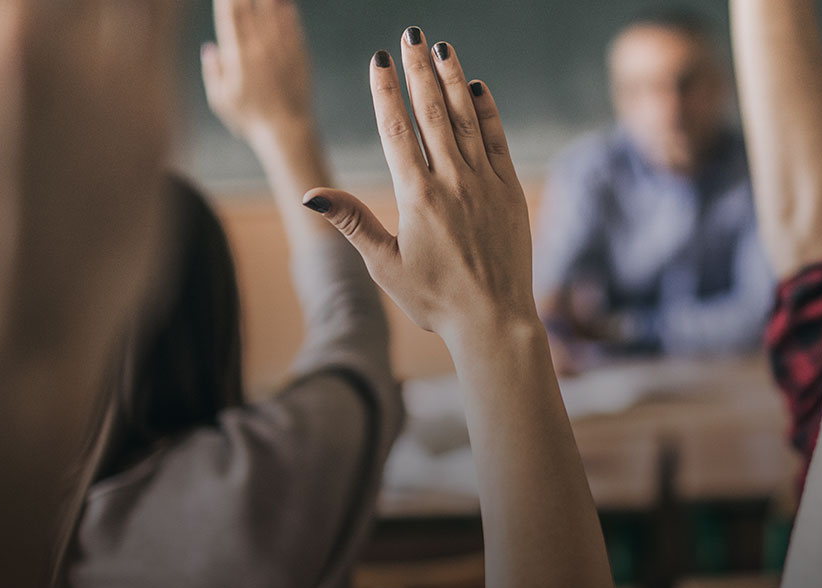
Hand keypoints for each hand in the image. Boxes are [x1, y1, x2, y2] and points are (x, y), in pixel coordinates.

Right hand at [201, 0, 314, 144]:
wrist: (287, 130)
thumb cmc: (250, 119)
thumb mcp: (221, 100)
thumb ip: (213, 72)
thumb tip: (210, 47)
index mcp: (238, 56)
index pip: (230, 17)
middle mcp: (260, 48)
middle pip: (251, 8)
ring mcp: (281, 50)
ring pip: (274, 13)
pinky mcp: (299, 56)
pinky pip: (293, 26)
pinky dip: (288, 11)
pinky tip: (286, 2)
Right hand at [305, 30, 535, 340]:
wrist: (493, 320)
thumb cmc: (433, 299)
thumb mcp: (384, 264)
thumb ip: (352, 222)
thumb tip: (311, 194)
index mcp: (417, 197)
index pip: (397, 130)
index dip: (386, 90)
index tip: (380, 58)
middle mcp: (452, 181)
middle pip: (432, 112)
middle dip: (419, 69)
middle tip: (410, 34)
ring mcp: (485, 183)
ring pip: (466, 119)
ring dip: (453, 80)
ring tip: (442, 48)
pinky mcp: (509, 191)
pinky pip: (498, 140)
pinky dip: (487, 111)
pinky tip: (478, 87)